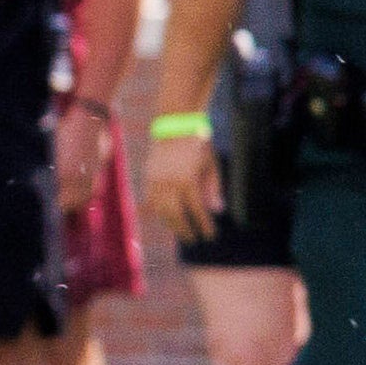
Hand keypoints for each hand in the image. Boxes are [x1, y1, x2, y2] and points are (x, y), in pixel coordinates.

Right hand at [147, 125, 219, 241]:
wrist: (175, 124)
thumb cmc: (198, 144)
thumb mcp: (212, 164)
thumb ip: (214, 188)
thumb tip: (218, 211)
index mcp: (188, 180)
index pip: (197, 210)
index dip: (203, 225)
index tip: (210, 236)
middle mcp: (169, 183)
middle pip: (176, 215)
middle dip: (185, 229)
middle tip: (193, 240)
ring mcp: (156, 181)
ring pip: (161, 210)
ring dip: (170, 223)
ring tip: (180, 231)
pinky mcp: (148, 177)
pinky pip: (151, 200)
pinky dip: (158, 211)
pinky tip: (165, 217)